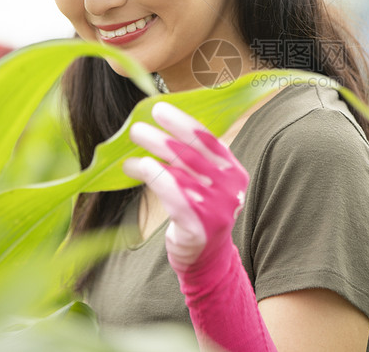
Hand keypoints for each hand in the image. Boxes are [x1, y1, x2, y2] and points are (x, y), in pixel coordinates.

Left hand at [123, 102, 247, 274]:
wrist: (205, 258)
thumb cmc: (199, 212)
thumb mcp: (205, 182)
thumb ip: (193, 159)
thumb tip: (159, 125)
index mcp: (234, 172)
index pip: (209, 140)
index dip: (183, 123)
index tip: (160, 109)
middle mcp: (231, 189)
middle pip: (193, 154)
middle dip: (163, 136)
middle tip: (138, 126)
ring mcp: (218, 208)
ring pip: (181, 171)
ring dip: (154, 152)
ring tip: (133, 142)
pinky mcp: (200, 226)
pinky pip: (174, 195)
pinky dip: (155, 177)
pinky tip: (139, 167)